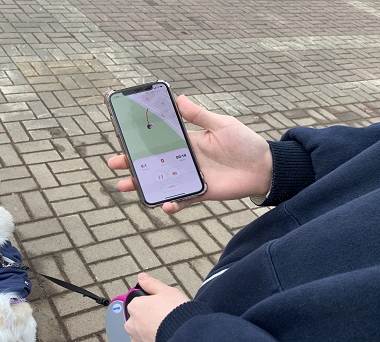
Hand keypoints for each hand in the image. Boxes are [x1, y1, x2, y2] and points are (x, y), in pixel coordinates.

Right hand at [108, 95, 272, 213]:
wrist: (265, 167)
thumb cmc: (245, 143)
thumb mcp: (221, 124)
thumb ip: (199, 115)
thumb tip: (179, 98)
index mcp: (187, 142)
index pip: (158, 142)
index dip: (140, 143)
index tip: (122, 140)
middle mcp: (185, 161)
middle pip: (152, 164)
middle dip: (132, 165)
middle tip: (114, 164)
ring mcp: (191, 178)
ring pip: (161, 183)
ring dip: (143, 186)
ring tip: (125, 187)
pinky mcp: (201, 193)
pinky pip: (182, 200)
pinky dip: (172, 204)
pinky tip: (164, 205)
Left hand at [124, 273, 190, 341]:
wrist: (187, 337)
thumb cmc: (177, 312)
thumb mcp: (167, 291)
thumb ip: (151, 284)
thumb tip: (141, 277)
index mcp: (135, 307)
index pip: (138, 304)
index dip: (151, 305)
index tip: (162, 308)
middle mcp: (131, 325)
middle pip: (138, 321)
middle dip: (148, 321)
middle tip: (166, 321)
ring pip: (141, 337)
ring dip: (150, 336)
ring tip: (167, 333)